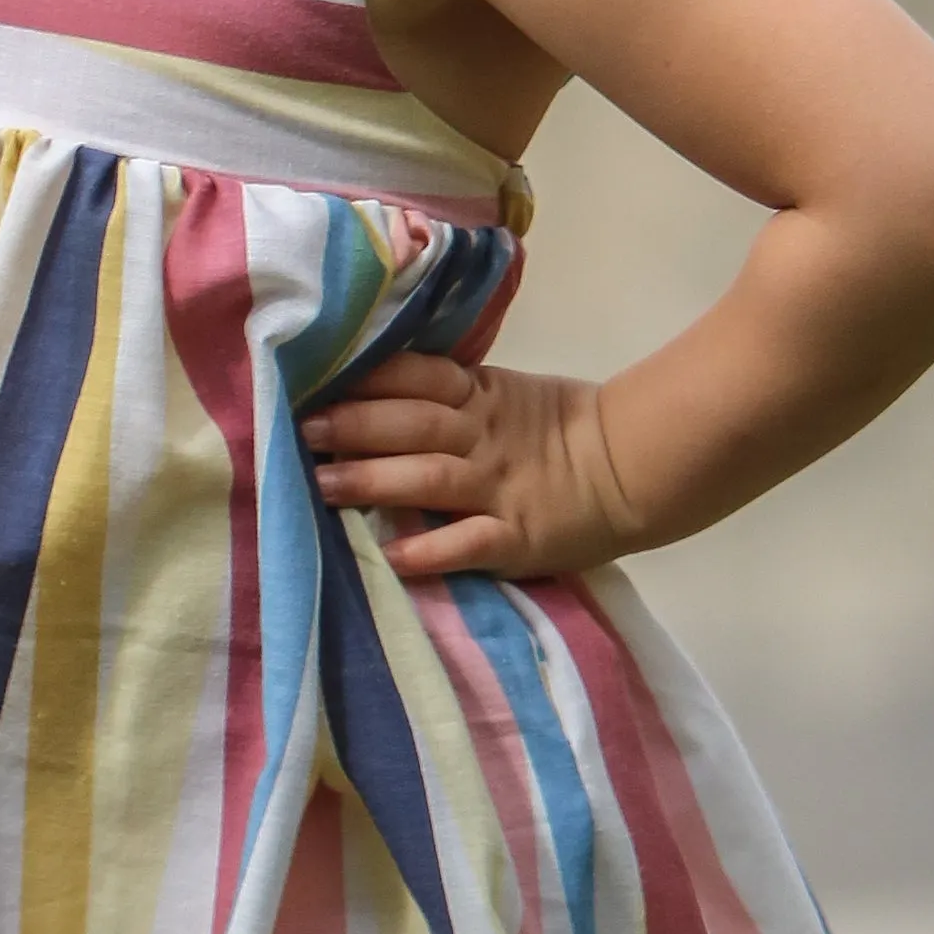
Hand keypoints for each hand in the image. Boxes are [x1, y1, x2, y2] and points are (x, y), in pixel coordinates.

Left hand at [297, 355, 641, 584]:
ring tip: (321, 485)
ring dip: (373, 480)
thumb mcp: (502, 395)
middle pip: (413, 425)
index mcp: (479, 396)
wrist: (631, 469)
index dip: (365, 379)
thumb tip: (364, 388)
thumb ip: (445, 394)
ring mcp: (500, 488)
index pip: (416, 377)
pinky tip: (391, 557)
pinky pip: (470, 543)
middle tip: (301, 430)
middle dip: (354, 425)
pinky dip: (431, 550)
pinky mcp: (518, 537)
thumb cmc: (554, 431)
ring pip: (430, 478)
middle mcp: (483, 438)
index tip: (312, 381)